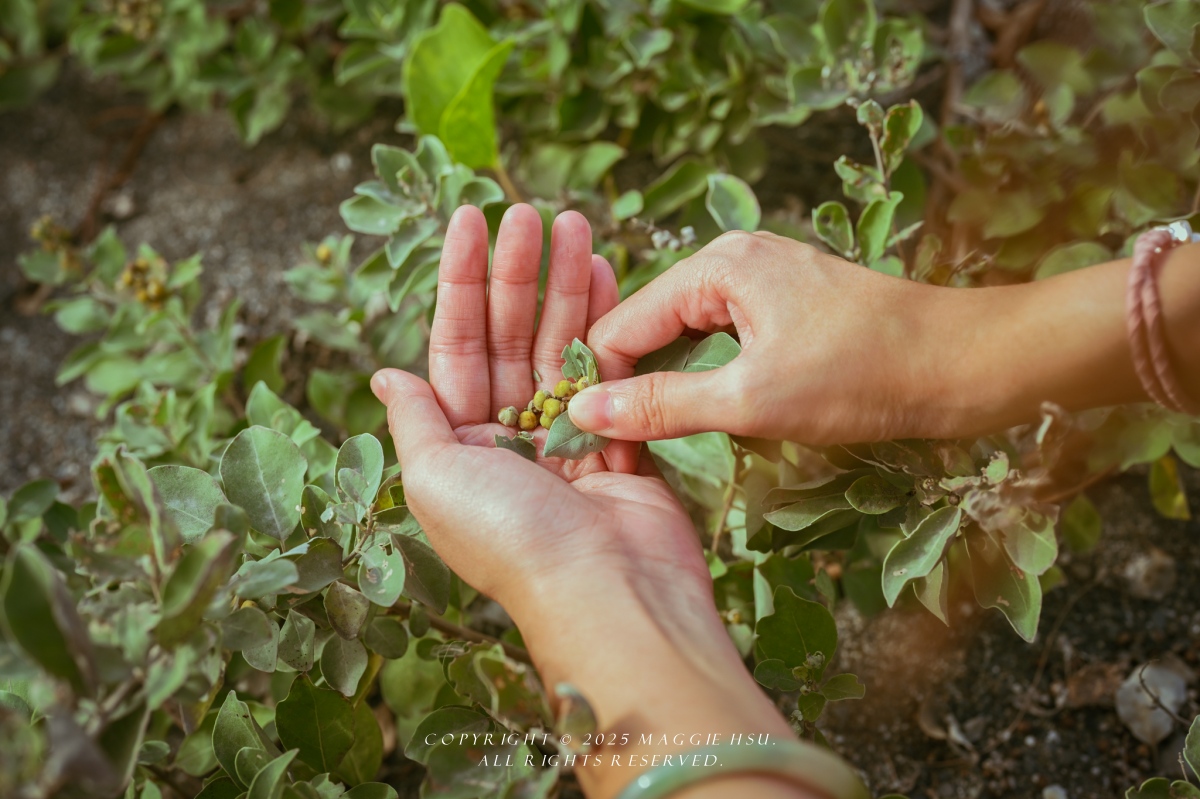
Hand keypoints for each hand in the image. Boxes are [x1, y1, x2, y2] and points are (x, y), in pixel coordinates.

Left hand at [369, 203, 711, 612]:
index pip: (455, 345)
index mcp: (459, 447)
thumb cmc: (512, 540)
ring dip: (566, 285)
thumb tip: (384, 375)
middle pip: (510, 336)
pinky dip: (609, 326)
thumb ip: (416, 421)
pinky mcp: (618, 445)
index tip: (469, 220)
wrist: (609, 595)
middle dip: (516, 271)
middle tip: (528, 210)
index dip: (460, 281)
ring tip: (574, 224)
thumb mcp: (437, 480)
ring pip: (561, 347)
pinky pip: (610, 374)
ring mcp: (566, 440)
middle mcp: (509, 440)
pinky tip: (608, 276)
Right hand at [569, 230, 954, 445]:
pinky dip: (709, 375)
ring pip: (687, 334)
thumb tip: (584, 411)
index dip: (601, 387)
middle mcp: (733, 258)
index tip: (592, 446)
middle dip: (633, 385)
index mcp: (717, 266)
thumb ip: (662, 405)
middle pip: (651, 326)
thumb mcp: (751, 400)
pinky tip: (707, 413)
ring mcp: (763, 277)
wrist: (966, 364)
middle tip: (622, 451)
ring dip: (671, 384)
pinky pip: (724, 337)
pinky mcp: (788, 302)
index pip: (621, 325)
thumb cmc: (864, 376)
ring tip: (656, 441)